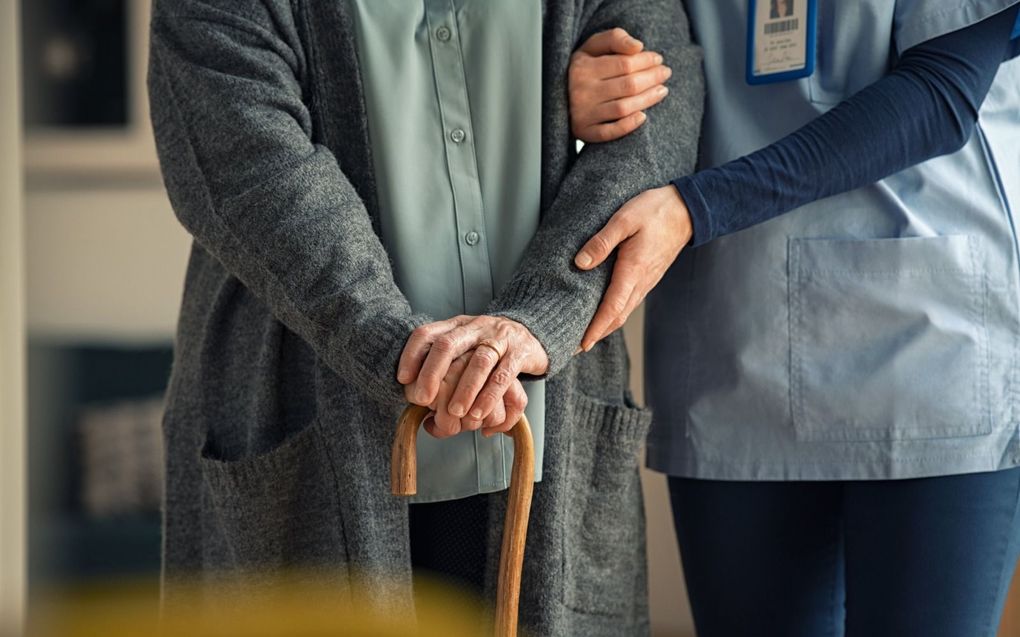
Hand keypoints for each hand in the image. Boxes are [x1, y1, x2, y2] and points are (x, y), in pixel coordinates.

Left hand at [398, 315, 547, 428]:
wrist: (533, 333)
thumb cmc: (490, 347)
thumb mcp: (465, 347)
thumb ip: (444, 367)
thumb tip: (419, 403)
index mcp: (457, 325)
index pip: (427, 333)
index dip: (412, 355)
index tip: (403, 379)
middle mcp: (475, 328)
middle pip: (448, 345)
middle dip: (432, 373)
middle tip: (423, 399)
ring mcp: (499, 338)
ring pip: (479, 362)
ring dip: (464, 390)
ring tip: (455, 413)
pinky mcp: (520, 352)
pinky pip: (504, 375)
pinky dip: (490, 396)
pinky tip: (479, 413)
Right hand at [569, 28, 671, 142]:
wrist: (556, 97)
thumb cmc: (582, 68)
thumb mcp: (592, 47)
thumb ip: (614, 38)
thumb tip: (638, 47)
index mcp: (582, 67)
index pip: (624, 63)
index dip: (646, 61)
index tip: (658, 59)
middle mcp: (581, 91)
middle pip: (628, 85)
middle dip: (652, 78)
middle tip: (665, 74)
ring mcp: (582, 114)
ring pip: (623, 108)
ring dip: (648, 99)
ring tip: (662, 91)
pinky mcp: (584, 132)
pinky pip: (610, 132)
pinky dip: (628, 125)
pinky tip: (643, 117)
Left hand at [574, 185, 691, 349]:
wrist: (686, 210)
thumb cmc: (655, 211)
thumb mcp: (624, 220)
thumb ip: (602, 242)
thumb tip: (580, 263)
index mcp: (633, 270)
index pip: (612, 309)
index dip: (595, 329)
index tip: (581, 344)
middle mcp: (641, 282)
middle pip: (617, 317)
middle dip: (596, 335)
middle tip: (574, 347)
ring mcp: (646, 281)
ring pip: (624, 312)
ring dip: (605, 326)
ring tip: (585, 335)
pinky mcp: (647, 277)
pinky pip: (629, 302)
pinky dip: (614, 314)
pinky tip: (604, 313)